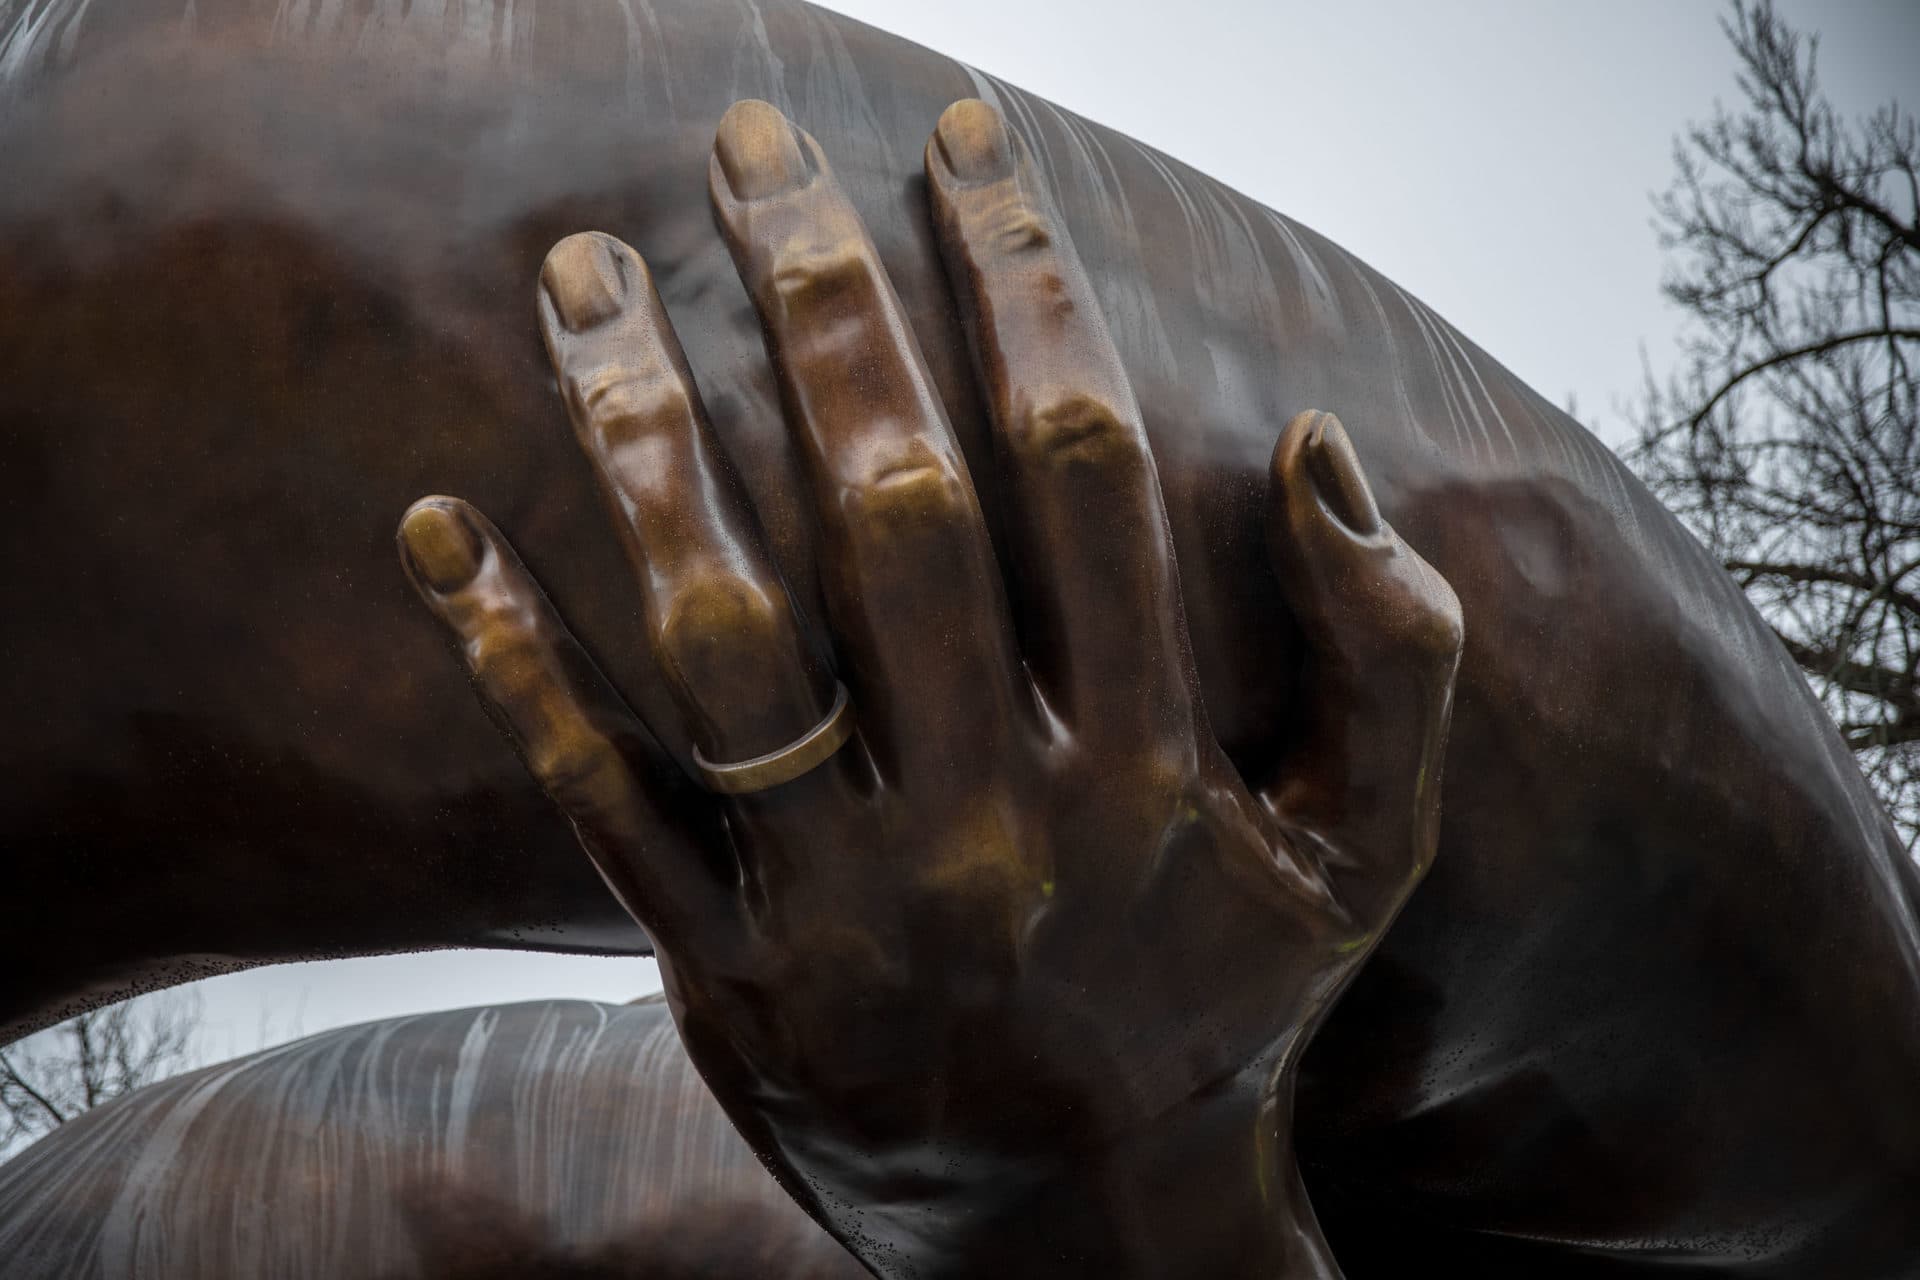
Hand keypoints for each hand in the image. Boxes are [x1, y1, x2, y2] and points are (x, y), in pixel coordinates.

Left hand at [397, 98, 1461, 1278]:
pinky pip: (606, 806)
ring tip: (573, 274)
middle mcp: (1002, 827)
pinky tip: (436, 526)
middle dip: (820, 299)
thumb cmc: (1228, 1008)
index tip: (961, 139)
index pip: (1085, 469)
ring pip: (727, 642)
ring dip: (644, 441)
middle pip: (895, 512)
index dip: (1024, 281)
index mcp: (1158, 770)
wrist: (1090, 1235)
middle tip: (744, 141)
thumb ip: (1394, 652)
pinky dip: (514, 665)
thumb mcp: (1362, 850)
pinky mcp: (731, 981)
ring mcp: (854, 910)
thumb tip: (1323, 444)